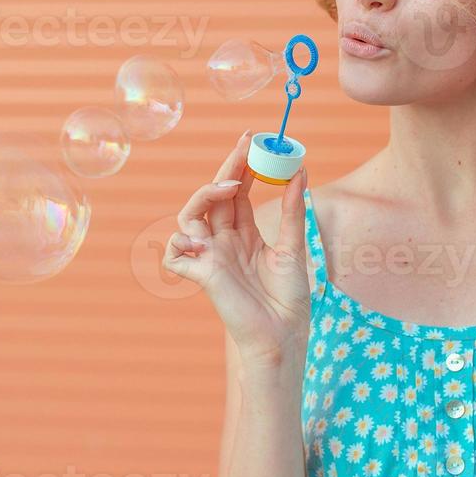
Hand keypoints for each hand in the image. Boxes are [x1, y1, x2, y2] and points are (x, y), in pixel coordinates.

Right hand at [161, 129, 310, 369]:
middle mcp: (223, 241)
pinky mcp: (201, 274)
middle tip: (244, 147)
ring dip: (205, 195)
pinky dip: (180, 243)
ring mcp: (210, 257)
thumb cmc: (288, 298)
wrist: (283, 335)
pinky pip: (175, 254)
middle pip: (214, 196)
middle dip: (226, 169)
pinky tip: (200, 239)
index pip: (237, 192)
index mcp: (244, 234)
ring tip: (230, 187)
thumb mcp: (294, 247)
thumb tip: (300, 171)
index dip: (241, 167)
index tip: (253, 141)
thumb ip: (292, 210)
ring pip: (188, 216)